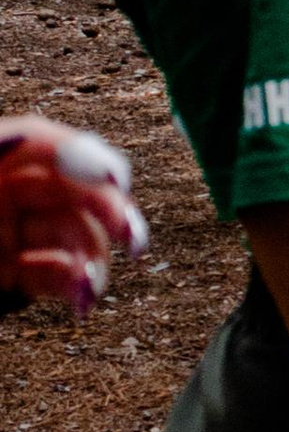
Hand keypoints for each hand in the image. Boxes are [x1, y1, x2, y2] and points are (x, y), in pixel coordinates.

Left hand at [0, 117, 147, 316]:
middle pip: (74, 190)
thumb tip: (22, 134)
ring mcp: (12, 237)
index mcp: (1, 160)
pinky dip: (72, 284)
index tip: (112, 178)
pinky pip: (55, 276)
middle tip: (132, 235)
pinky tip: (78, 296)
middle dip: (109, 212)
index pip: (46, 146)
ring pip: (76, 237)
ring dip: (94, 259)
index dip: (83, 157)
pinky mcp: (13, 279)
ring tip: (94, 284)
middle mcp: (8, 196)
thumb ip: (0, 148)